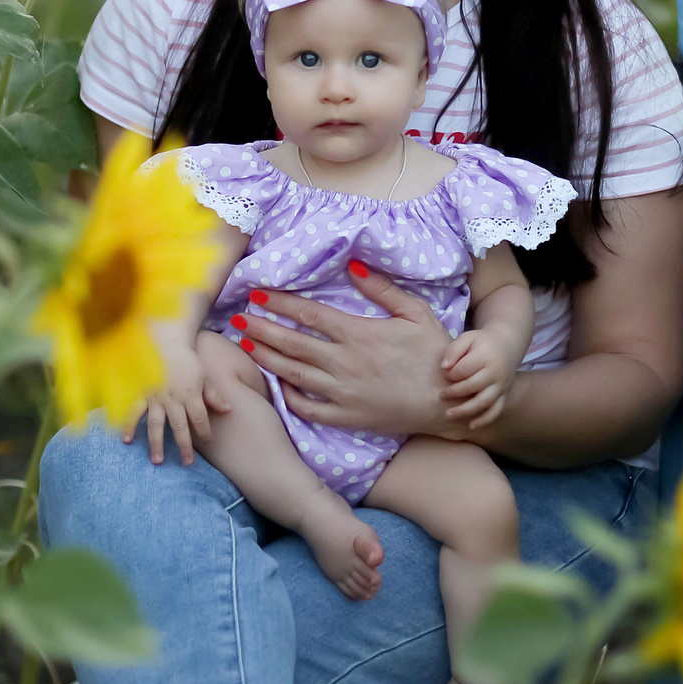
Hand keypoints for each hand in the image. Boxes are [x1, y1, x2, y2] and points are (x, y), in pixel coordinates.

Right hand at [123, 336, 223, 465]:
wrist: (166, 342)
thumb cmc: (187, 360)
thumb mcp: (205, 376)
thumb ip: (214, 394)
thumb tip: (229, 409)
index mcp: (190, 395)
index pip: (200, 419)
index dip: (205, 432)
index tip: (209, 442)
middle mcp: (173, 400)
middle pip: (180, 427)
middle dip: (184, 447)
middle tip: (186, 463)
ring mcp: (155, 398)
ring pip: (156, 425)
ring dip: (157, 444)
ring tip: (157, 461)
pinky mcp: (141, 394)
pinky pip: (133, 411)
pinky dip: (129, 425)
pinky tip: (127, 440)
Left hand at [239, 266, 460, 438]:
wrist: (446, 401)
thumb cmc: (434, 354)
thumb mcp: (416, 313)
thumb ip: (383, 289)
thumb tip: (353, 266)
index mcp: (358, 334)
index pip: (308, 314)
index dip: (279, 303)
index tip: (258, 294)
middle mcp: (344, 363)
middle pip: (291, 343)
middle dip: (260, 328)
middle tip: (237, 319)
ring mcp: (341, 393)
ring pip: (292, 373)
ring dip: (266, 357)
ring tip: (246, 345)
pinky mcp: (345, 417)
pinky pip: (307, 407)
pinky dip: (288, 395)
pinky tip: (278, 383)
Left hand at [438, 328, 517, 428]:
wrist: (507, 345)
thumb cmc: (481, 342)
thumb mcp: (468, 337)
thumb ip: (454, 349)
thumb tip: (444, 367)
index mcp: (485, 356)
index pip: (463, 369)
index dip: (450, 374)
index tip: (444, 374)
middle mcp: (495, 373)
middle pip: (472, 386)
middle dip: (454, 392)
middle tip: (440, 395)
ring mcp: (501, 386)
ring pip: (483, 402)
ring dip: (465, 411)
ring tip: (448, 414)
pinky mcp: (504, 395)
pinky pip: (496, 410)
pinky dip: (484, 420)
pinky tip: (471, 426)